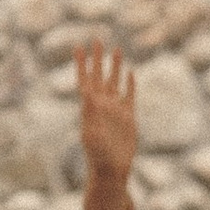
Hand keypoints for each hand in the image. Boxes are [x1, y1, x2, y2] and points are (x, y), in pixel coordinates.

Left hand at [76, 40, 137, 191]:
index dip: (82, 63)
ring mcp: (115, 110)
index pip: (85, 79)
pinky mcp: (128, 117)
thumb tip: (88, 92)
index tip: (79, 46)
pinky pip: (129, 95)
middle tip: (97, 38)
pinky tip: (130, 73)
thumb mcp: (92, 134)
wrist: (112, 171)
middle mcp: (102, 105)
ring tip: (116, 48)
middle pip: (99, 76)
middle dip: (98, 58)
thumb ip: (90, 113)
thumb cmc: (98, 156)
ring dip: (115, 66)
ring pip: (114, 81)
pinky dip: (129, 84)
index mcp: (90, 107)